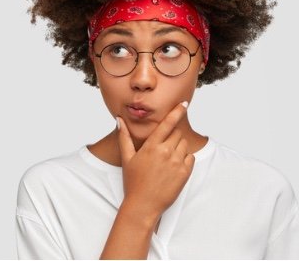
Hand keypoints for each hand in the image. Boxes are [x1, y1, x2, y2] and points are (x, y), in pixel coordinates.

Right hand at [116, 102, 194, 218]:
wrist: (144, 205)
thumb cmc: (133, 181)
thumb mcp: (127, 158)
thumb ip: (124, 137)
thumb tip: (118, 120)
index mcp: (151, 146)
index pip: (167, 123)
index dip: (176, 112)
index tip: (184, 103)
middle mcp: (166, 152)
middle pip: (177, 133)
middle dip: (171, 136)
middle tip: (161, 149)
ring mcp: (177, 163)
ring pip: (184, 144)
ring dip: (178, 147)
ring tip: (166, 160)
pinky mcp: (185, 173)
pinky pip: (190, 157)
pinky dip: (185, 158)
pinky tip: (173, 167)